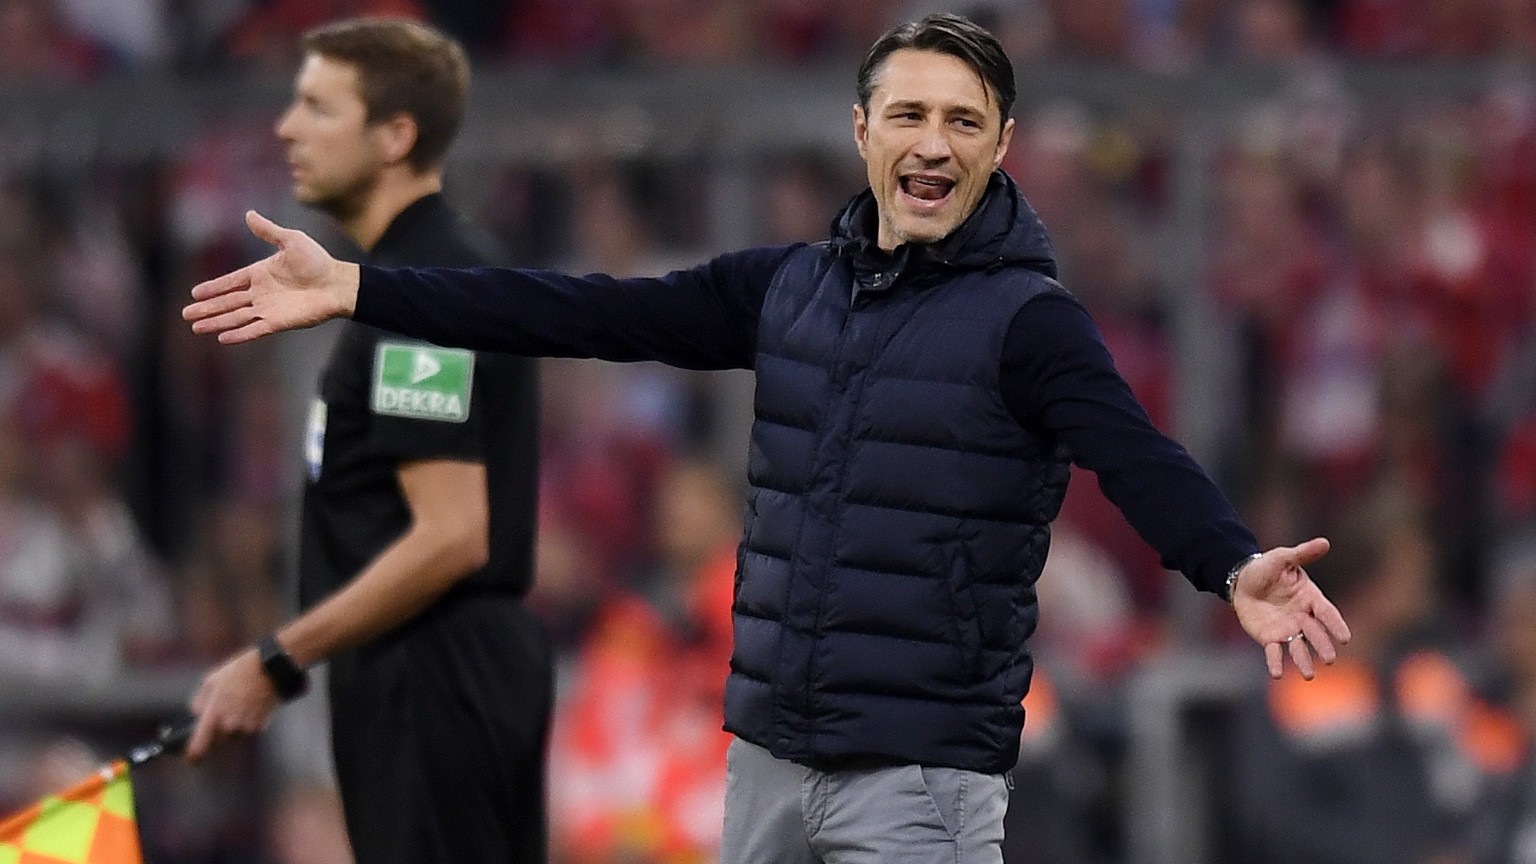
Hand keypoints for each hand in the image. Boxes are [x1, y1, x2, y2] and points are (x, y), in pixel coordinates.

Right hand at [182, 210, 359, 343]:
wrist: (338, 283)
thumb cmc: (318, 261)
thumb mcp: (291, 240)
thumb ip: (268, 231)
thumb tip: (249, 214)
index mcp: (260, 274)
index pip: (230, 282)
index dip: (213, 288)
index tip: (195, 294)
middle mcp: (261, 293)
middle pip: (228, 302)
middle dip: (207, 308)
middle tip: (186, 315)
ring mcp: (268, 308)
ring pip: (236, 317)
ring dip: (217, 322)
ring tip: (196, 327)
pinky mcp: (278, 322)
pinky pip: (254, 329)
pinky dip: (239, 334)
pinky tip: (222, 338)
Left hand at [185, 648, 280, 760]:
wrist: (270, 669)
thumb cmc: (239, 671)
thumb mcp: (212, 680)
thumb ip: (200, 701)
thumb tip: (197, 714)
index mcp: (214, 715)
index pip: (199, 746)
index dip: (193, 755)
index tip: (191, 759)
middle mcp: (229, 726)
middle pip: (217, 742)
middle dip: (215, 734)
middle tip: (220, 716)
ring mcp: (246, 727)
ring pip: (233, 737)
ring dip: (232, 728)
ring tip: (238, 705)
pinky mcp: (260, 726)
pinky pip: (248, 731)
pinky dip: (246, 723)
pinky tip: (250, 705)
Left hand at [1231, 537, 1351, 679]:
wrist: (1242, 580)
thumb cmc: (1266, 568)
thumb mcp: (1282, 558)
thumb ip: (1302, 554)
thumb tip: (1324, 542)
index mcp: (1310, 598)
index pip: (1326, 613)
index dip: (1335, 624)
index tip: (1345, 638)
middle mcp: (1302, 617)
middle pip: (1315, 633)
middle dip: (1322, 645)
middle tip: (1330, 659)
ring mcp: (1287, 629)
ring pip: (1298, 647)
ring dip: (1304, 661)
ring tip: (1309, 675)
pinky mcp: (1270, 638)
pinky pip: (1274, 652)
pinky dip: (1276, 663)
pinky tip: (1277, 674)